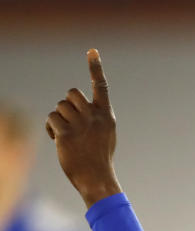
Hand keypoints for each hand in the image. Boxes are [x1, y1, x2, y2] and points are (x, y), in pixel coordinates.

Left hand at [46, 49, 121, 207]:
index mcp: (106, 116)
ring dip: (58, 118)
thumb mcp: (105, 135)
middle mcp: (95, 117)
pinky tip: (57, 139)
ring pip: (60, 106)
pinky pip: (51, 119)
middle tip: (71, 122)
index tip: (92, 51)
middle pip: (72, 94)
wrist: (97, 178)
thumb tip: (74, 104)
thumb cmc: (99, 158)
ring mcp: (81, 125)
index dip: (95, 67)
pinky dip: (51, 128)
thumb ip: (94, 117)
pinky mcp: (66, 133)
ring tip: (66, 134)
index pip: (101, 86)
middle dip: (67, 105)